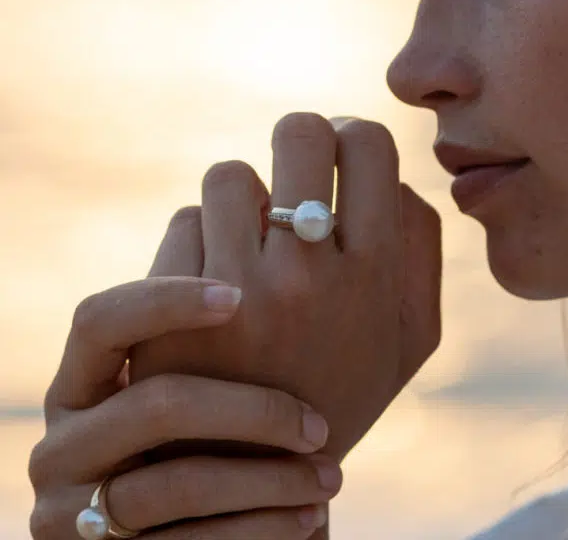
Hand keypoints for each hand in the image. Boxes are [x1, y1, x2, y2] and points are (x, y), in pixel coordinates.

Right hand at [29, 273, 341, 538]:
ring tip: (331, 475)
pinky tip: (313, 520)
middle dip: (249, 412)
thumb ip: (215, 307)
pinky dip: (260, 531)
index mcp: (87, 377)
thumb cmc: (202, 433)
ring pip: (175, 483)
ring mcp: (77, 508)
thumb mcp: (194, 374)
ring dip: (267, 480)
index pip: (104, 317)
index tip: (242, 297)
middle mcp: (68, 439)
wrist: (187, 529)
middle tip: (318, 423)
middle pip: (153, 404)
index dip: (168, 298)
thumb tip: (286, 225)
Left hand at [128, 113, 442, 462]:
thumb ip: (420, 245)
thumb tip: (391, 173)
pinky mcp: (176, 305)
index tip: (341, 156)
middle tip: (294, 172)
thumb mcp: (413, 335)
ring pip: (229, 176)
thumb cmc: (344, 391)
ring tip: (250, 241)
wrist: (258, 478)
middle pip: (299, 132)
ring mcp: (238, 288)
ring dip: (240, 200)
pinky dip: (200, 239)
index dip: (353, 135)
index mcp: (376, 273)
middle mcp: (310, 272)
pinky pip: (186, 221)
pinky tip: (212, 281)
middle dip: (297, 141)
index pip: (368, 141)